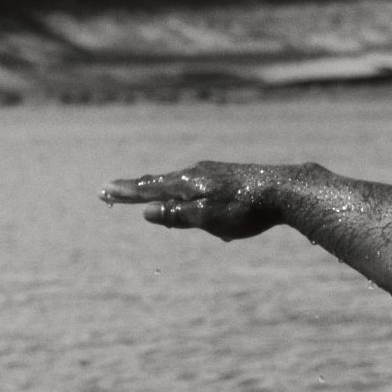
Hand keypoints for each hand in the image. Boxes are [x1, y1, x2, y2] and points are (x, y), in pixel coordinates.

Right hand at [98, 160, 308, 239]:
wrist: (288, 190)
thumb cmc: (247, 209)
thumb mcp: (207, 218)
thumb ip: (177, 215)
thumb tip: (148, 211)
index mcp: (187, 183)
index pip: (148, 188)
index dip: (125, 193)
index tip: (103, 191)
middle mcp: (198, 173)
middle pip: (163, 182)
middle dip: (140, 189)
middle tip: (116, 190)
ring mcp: (217, 173)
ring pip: (186, 185)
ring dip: (168, 192)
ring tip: (150, 192)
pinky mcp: (234, 178)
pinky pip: (206, 189)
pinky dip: (195, 197)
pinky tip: (207, 208)